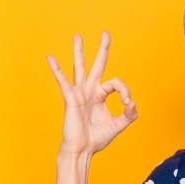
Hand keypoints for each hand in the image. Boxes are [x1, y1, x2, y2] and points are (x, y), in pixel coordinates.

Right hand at [46, 31, 137, 155]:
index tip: (128, 103)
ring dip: (79, 52)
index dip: (125, 91)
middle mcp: (90, 90)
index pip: (116, 83)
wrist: (82, 150)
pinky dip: (56, 70)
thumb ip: (129, 114)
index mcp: (100, 95)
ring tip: (78, 36)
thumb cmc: (96, 138)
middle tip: (106, 33)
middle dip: (102, 49)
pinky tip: (50, 58)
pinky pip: (63, 81)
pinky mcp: (71, 98)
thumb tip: (133, 104)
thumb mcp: (118, 125)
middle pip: (97, 65)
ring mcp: (79, 93)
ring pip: (80, 68)